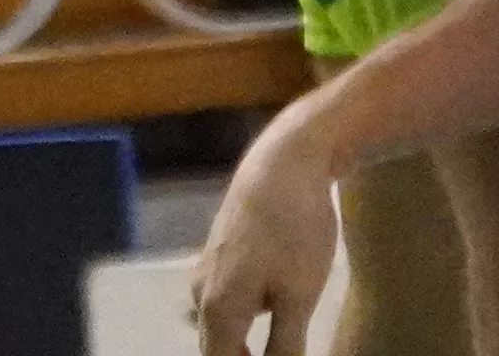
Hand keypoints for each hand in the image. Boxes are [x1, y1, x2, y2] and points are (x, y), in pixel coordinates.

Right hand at [187, 114, 347, 355]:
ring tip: (274, 340)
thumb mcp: (298, 297)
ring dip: (238, 338)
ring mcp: (206, 266)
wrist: (285, 161)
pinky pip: (223, 295)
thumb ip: (284, 347)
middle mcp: (200, 292)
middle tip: (279, 351)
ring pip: (218, 320)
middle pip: (214, 346)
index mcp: (217, 310)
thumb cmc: (294, 231)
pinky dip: (241, 311)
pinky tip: (269, 302)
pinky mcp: (217, 247)